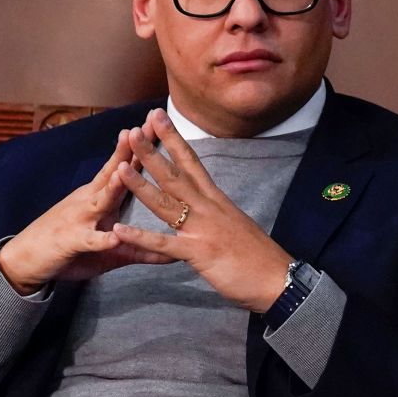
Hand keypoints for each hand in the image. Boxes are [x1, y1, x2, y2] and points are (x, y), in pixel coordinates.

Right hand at [0, 127, 172, 294]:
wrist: (27, 259)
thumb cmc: (71, 248)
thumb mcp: (111, 248)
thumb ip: (141, 248)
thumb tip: (172, 254)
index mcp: (101, 197)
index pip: (124, 167)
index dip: (141, 147)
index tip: (157, 124)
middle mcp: (90, 201)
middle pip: (114, 173)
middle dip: (129, 152)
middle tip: (143, 129)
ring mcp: (80, 219)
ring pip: (100, 200)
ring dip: (113, 186)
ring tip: (127, 172)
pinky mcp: (71, 241)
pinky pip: (89, 239)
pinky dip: (101, 238)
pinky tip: (113, 236)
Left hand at [112, 109, 292, 312]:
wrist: (278, 278)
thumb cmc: (258, 255)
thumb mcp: (235, 224)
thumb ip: (216, 213)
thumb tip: (206, 205)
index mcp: (217, 200)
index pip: (192, 162)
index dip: (173, 139)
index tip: (157, 118)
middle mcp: (209, 208)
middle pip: (175, 175)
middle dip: (152, 153)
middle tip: (133, 131)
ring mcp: (203, 230)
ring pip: (167, 203)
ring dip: (141, 186)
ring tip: (119, 168)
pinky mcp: (199, 253)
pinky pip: (164, 244)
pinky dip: (141, 237)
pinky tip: (120, 230)